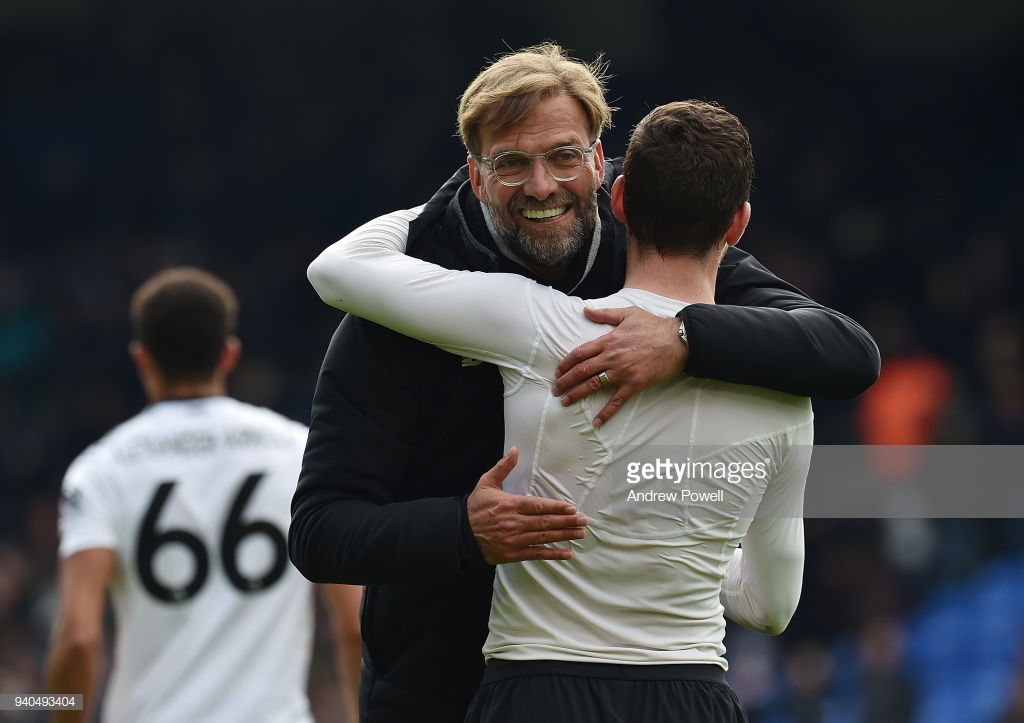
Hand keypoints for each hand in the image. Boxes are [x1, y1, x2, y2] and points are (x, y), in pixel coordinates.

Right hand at [467, 447, 587, 563]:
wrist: (460, 534)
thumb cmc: (475, 508)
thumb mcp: (486, 483)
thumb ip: (503, 467)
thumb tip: (514, 450)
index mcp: (510, 504)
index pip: (538, 506)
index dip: (556, 507)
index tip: (571, 508)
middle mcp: (514, 523)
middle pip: (545, 522)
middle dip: (567, 522)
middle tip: (583, 521)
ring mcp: (514, 540)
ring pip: (544, 537)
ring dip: (564, 536)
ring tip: (580, 533)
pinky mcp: (512, 554)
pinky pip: (536, 554)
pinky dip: (553, 554)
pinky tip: (567, 553)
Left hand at [552, 306, 687, 426]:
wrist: (677, 341)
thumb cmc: (654, 326)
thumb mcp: (628, 313)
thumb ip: (605, 314)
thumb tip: (585, 310)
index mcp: (608, 340)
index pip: (580, 353)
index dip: (566, 363)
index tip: (558, 371)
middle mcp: (611, 357)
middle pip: (581, 371)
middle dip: (565, 381)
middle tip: (556, 389)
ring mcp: (622, 372)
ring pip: (593, 385)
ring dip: (576, 394)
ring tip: (565, 402)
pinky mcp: (634, 384)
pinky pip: (616, 401)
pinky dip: (606, 412)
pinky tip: (596, 421)